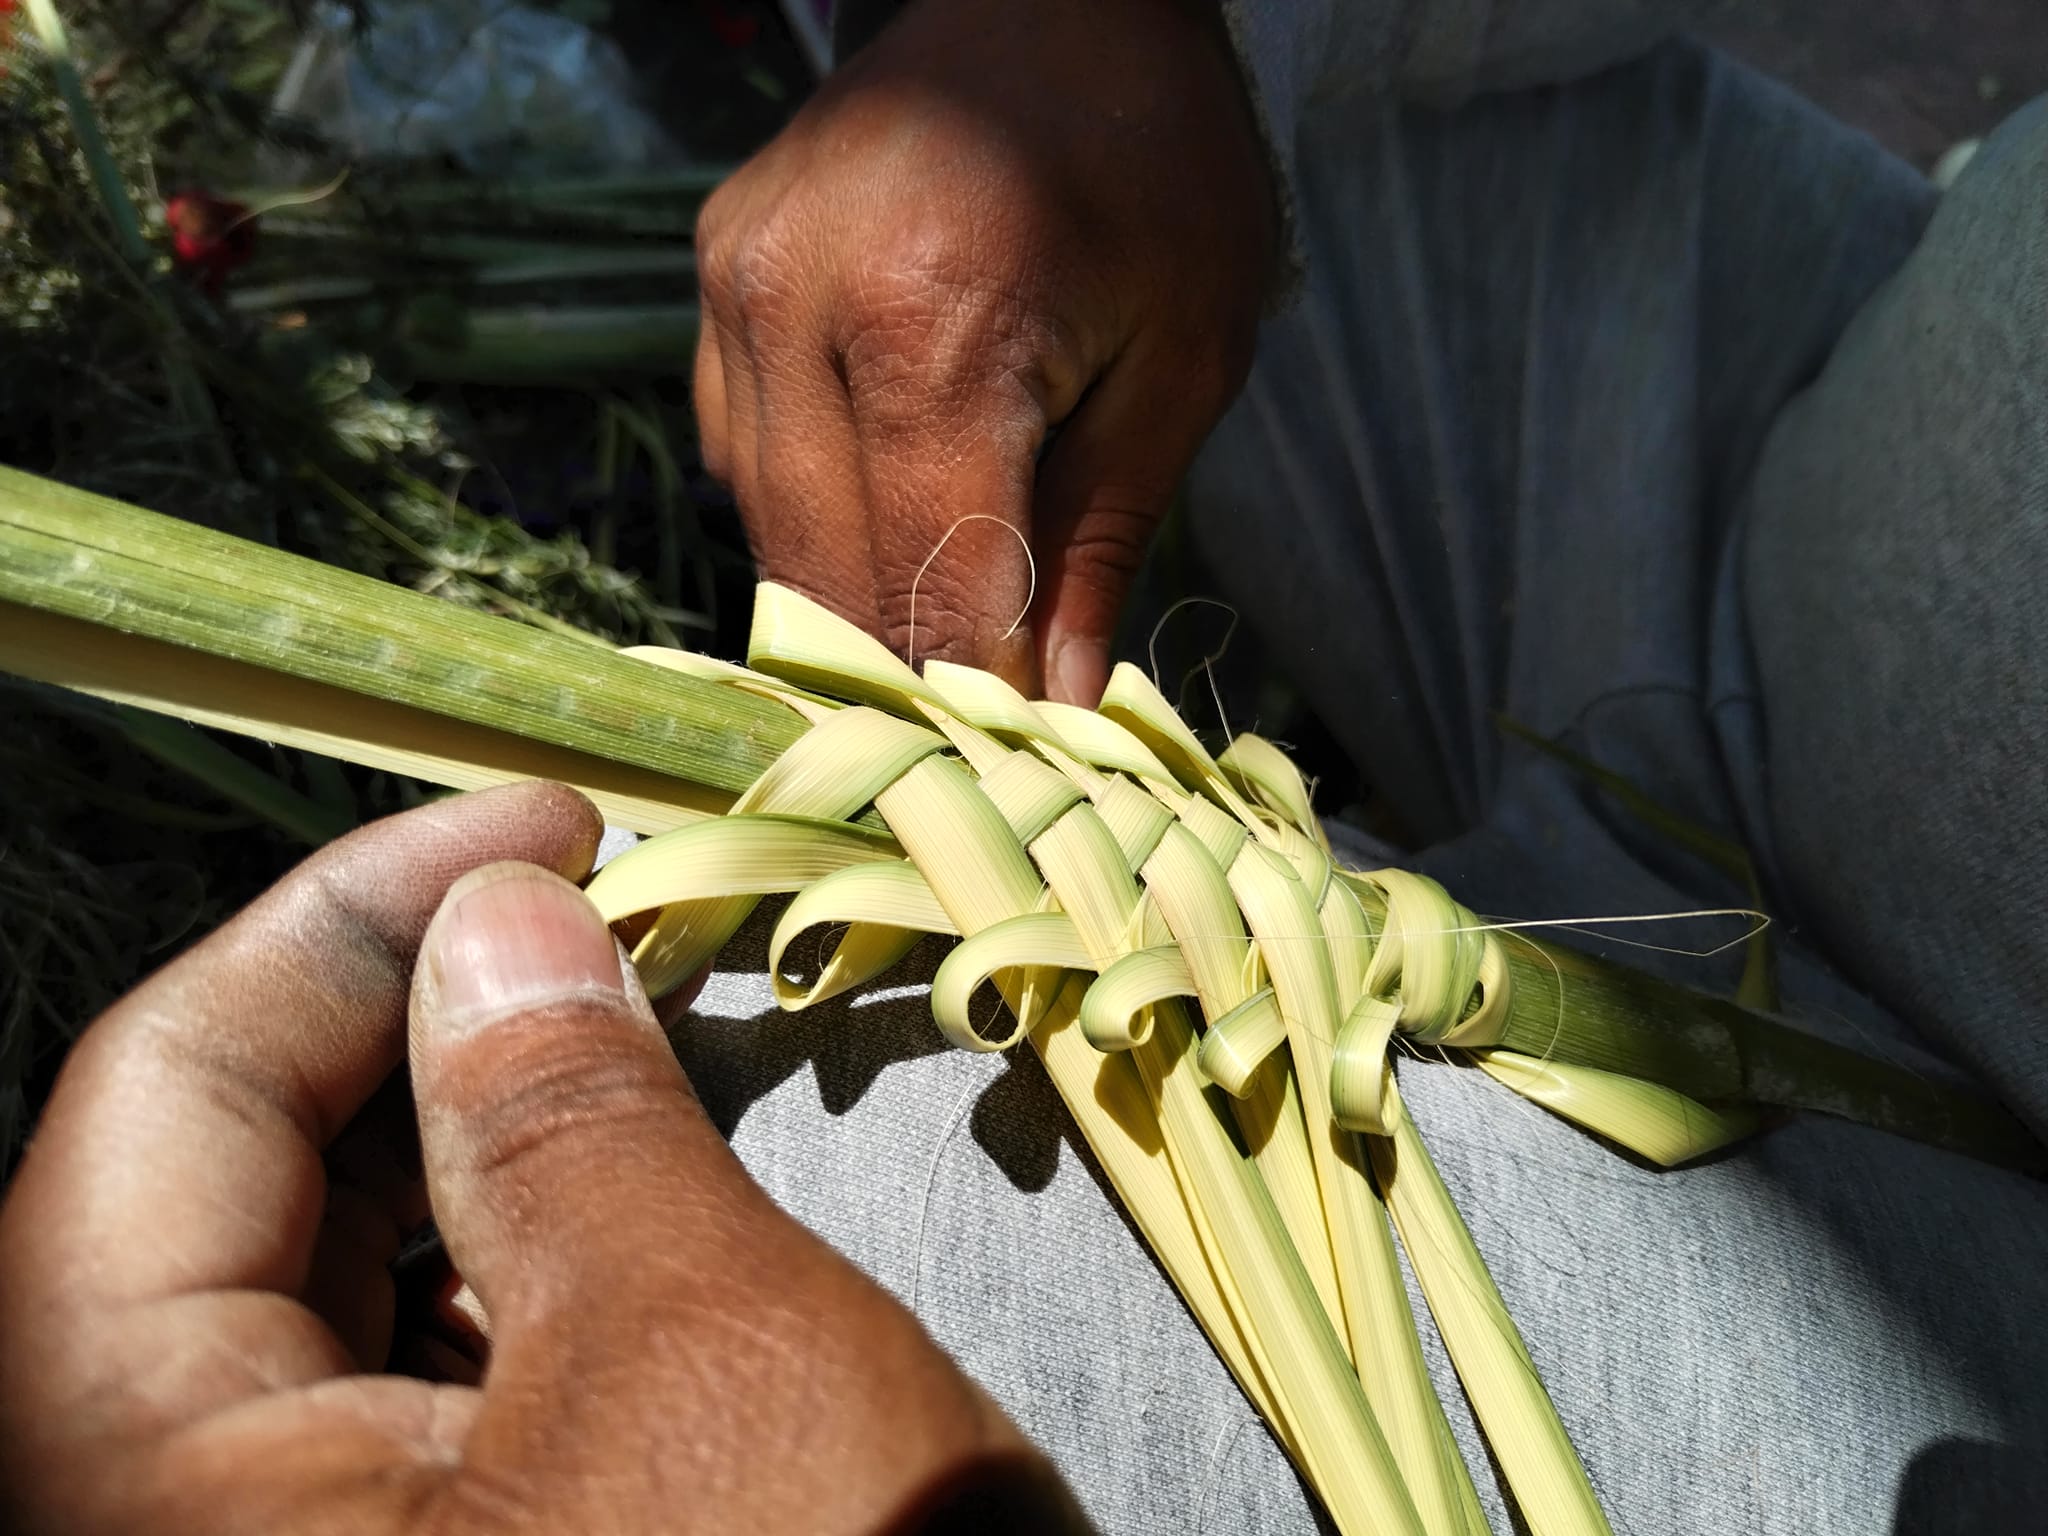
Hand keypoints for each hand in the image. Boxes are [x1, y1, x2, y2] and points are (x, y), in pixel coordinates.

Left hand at [0, 783, 1083, 1534]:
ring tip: (633, 1027)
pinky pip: (427, 1384)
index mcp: (144, 1492)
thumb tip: (497, 915)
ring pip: (338, 1283)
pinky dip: (527, 1258)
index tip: (527, 823)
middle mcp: (186, 1534)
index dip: (341, 922)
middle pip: (229, 1195)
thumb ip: (565, 1114)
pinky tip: (638, 1191)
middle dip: (414, 1023)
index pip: (154, 1110)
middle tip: (592, 910)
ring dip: (481, 1133)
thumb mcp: (693, 1349)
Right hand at [696, 0, 1274, 702]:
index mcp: (929, 325)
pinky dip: (816, 516)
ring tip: (949, 628)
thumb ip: (1101, 541)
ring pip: (771, 531)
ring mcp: (735, 288)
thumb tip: (1050, 710)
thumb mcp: (1181, 355)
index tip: (1025, 770)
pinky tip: (888, 511)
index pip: (929, 585)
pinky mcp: (714, 279)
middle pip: (829, 577)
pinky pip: (743, 458)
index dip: (980, 698)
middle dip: (915, 672)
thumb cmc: (1153, 161)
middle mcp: (795, 307)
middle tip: (989, 726)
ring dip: (858, 604)